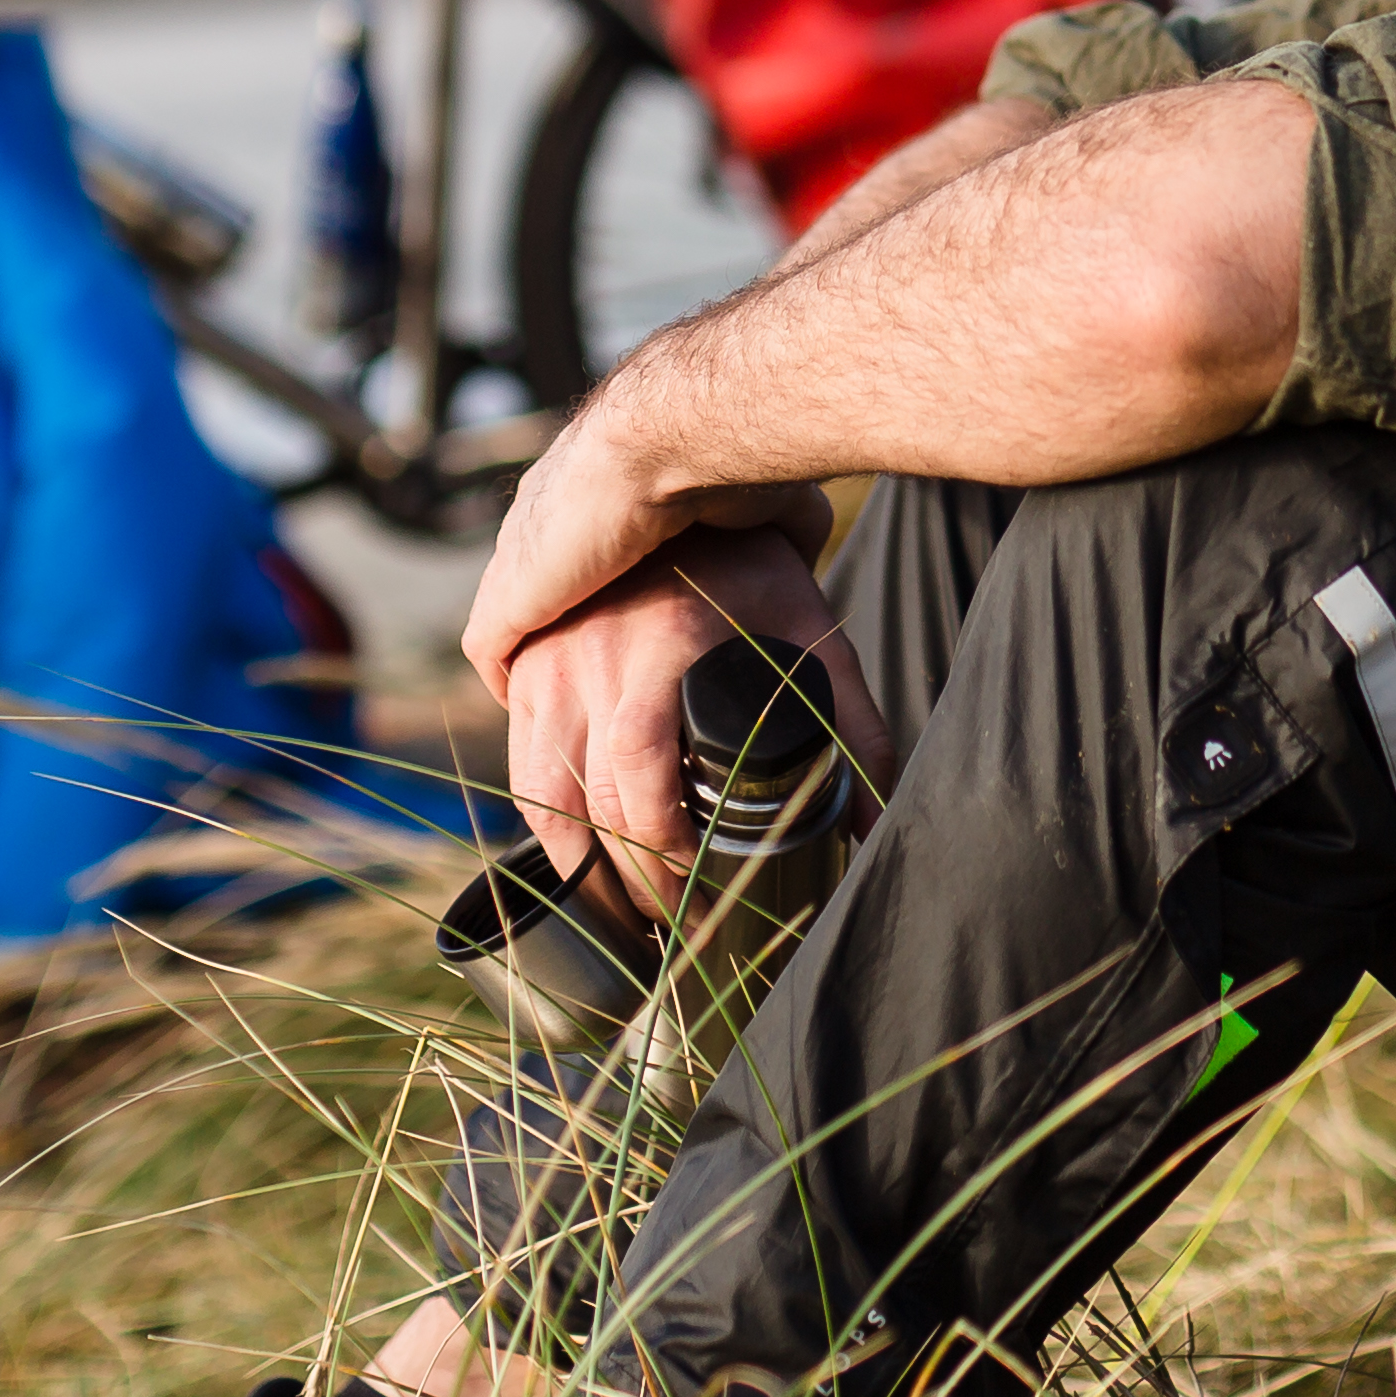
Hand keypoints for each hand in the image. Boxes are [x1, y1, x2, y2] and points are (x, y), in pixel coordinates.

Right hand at [474, 510, 890, 929]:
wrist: (674, 468)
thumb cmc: (755, 560)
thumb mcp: (813, 633)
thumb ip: (853, 726)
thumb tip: (876, 823)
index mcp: (656, 659)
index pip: (640, 790)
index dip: (663, 860)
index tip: (698, 903)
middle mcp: (588, 665)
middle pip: (585, 807)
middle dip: (624, 884)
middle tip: (665, 928)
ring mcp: (546, 664)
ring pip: (537, 792)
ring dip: (574, 865)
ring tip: (616, 911)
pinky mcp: (525, 665)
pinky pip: (518, 759)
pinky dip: (540, 817)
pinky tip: (573, 853)